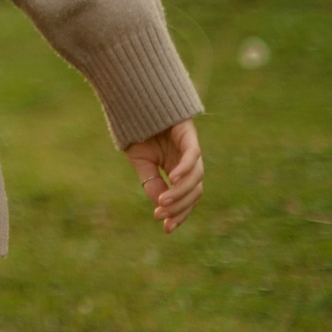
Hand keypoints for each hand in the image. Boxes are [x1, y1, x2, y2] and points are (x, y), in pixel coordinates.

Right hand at [123, 117, 203, 233]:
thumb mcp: (141, 162)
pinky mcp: (189, 135)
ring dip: (181, 192)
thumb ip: (152, 182)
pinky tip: (173, 178)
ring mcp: (190, 149)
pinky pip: (193, 156)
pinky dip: (185, 169)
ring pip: (196, 178)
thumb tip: (160, 206)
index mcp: (177, 170)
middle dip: (180, 207)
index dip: (179, 214)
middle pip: (195, 192)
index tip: (166, 229)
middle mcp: (188, 162)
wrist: (134, 103)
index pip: (187, 198)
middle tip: (162, 216)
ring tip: (163, 200)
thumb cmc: (137, 131)